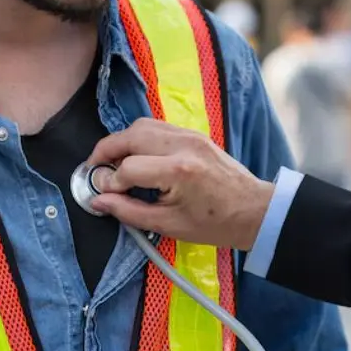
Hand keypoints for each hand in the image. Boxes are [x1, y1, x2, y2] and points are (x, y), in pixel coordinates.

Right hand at [88, 118, 274, 250]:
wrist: (254, 210)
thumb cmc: (215, 224)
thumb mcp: (168, 225)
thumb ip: (129, 211)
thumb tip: (99, 200)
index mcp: (177, 171)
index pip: (128, 167)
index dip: (110, 181)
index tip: (105, 194)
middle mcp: (182, 145)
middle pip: (130, 135)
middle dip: (106, 151)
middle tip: (96, 169)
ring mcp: (190, 135)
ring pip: (142, 125)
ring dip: (122, 141)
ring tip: (114, 162)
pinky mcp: (195, 133)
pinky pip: (158, 126)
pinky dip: (141, 137)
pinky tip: (137, 155)